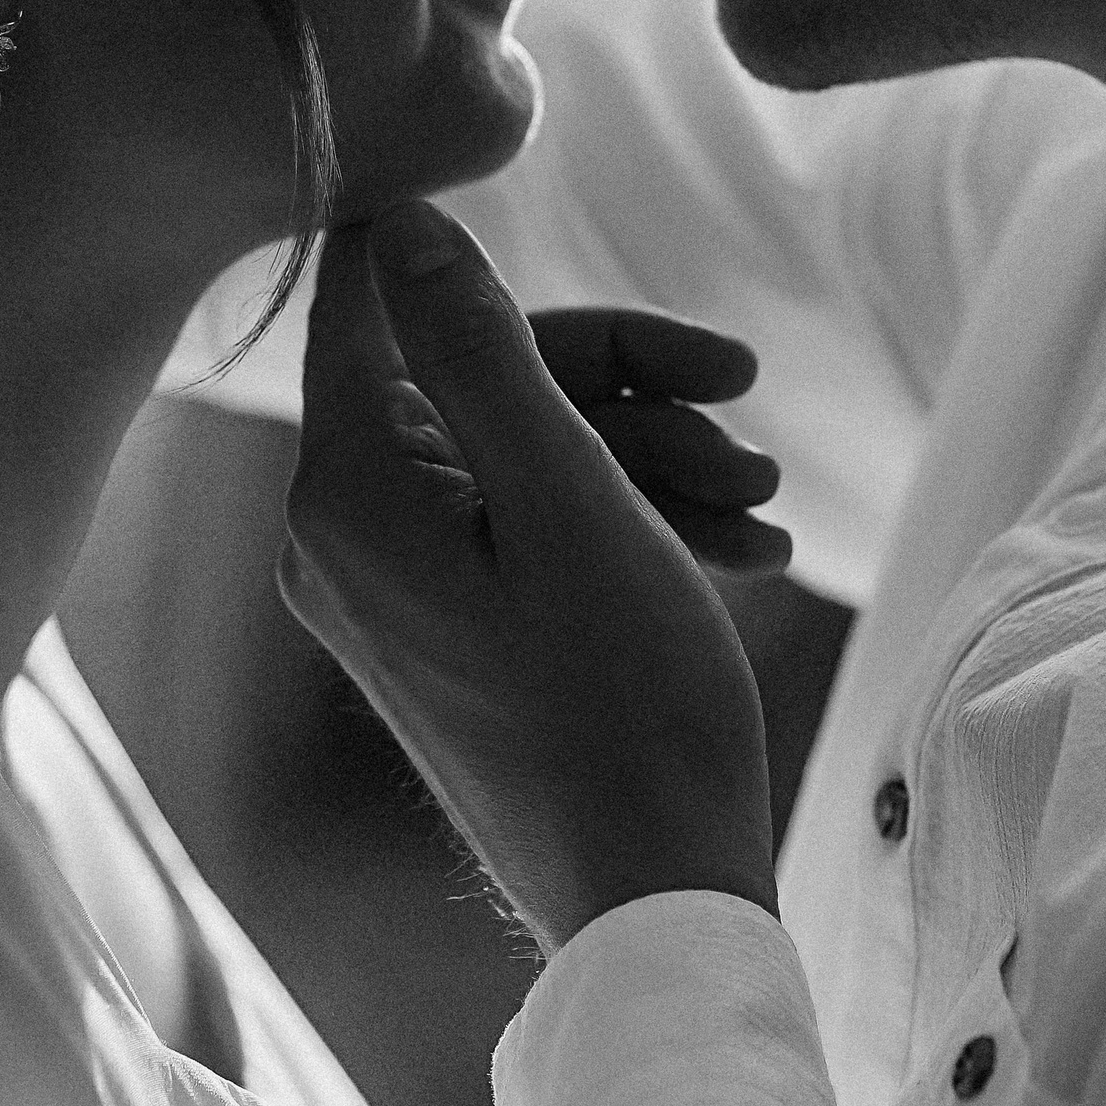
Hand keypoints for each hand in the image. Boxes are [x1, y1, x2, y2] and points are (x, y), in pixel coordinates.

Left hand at [280, 205, 776, 955]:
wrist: (657, 900)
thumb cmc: (622, 705)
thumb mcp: (567, 497)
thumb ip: (480, 351)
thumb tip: (402, 218)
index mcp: (347, 493)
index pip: (370, 298)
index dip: (460, 247)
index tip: (548, 205)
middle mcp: (345, 536)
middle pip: (474, 376)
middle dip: (621, 381)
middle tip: (744, 404)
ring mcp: (399, 591)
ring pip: (522, 450)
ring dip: (651, 452)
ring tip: (760, 503)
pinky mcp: (453, 632)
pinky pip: (531, 526)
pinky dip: (634, 517)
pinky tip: (745, 546)